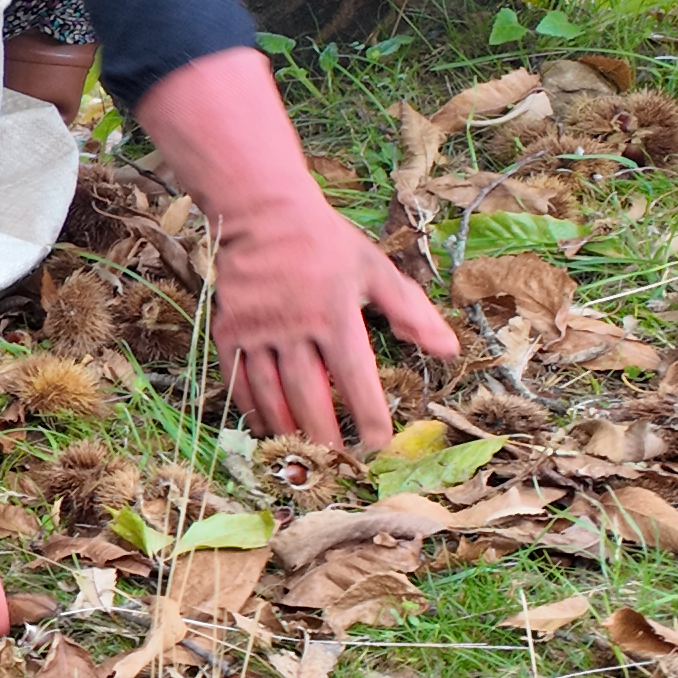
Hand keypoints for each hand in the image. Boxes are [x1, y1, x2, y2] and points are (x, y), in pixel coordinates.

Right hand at [135, 50, 455, 446]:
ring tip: (305, 455)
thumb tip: (447, 350)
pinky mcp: (229, 331)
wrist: (262, 214)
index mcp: (334, 313)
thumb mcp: (376, 270)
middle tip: (340, 464)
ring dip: (288, 429)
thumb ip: (410, 311)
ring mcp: (256, 331)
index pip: (354, 377)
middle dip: (325, 435)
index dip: (368, 415)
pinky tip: (268, 427)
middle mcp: (293, 327)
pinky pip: (238, 380)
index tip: (378, 444)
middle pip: (308, 395)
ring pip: (269, 393)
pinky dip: (252, 409)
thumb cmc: (326, 243)